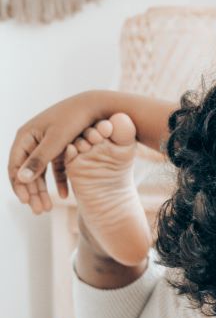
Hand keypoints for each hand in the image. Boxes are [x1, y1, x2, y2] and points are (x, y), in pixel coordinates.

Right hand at [8, 91, 119, 214]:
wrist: (96, 106)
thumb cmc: (75, 119)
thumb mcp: (57, 141)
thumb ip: (39, 160)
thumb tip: (21, 179)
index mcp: (26, 136)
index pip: (15, 166)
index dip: (20, 186)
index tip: (27, 202)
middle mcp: (32, 140)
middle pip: (27, 171)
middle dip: (32, 192)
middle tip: (39, 211)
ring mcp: (46, 144)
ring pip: (40, 172)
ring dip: (42, 190)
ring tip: (47, 208)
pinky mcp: (59, 147)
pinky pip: (55, 168)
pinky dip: (59, 182)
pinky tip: (64, 196)